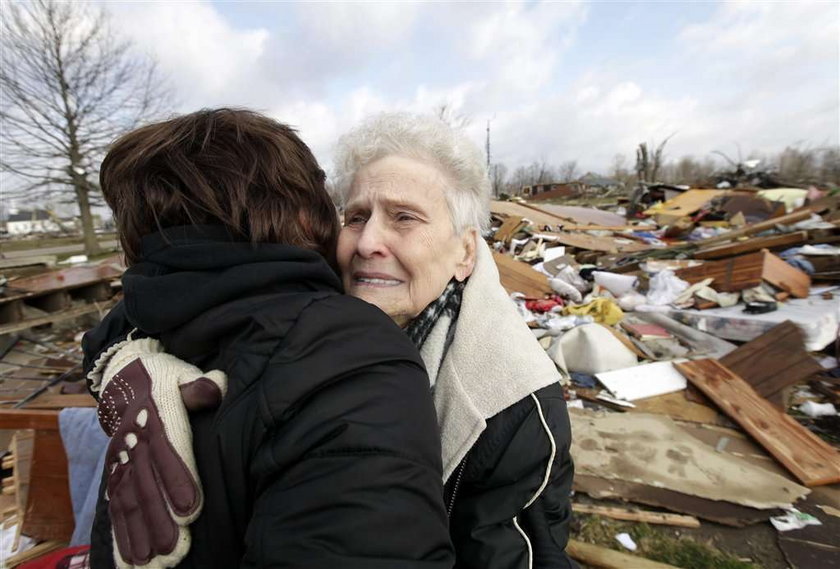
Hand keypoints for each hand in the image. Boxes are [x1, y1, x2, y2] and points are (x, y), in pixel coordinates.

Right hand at [97, 338, 225, 568]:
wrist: (127, 376)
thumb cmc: (169, 378)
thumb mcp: (183, 373)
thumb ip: (199, 384)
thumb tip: (214, 386)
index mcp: (157, 416)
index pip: (168, 450)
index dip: (178, 480)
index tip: (191, 509)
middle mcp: (134, 441)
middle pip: (146, 484)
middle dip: (159, 519)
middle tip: (174, 549)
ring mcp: (121, 459)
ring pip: (127, 500)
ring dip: (138, 534)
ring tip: (150, 563)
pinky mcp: (114, 472)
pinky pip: (114, 504)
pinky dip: (120, 533)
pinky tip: (128, 559)